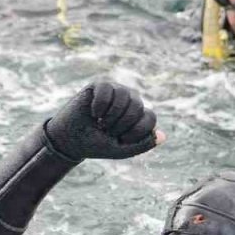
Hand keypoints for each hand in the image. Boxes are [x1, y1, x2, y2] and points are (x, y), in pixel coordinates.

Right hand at [44, 80, 163, 160]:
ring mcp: (116, 90)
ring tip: (100, 123)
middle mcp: (130, 100)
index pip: (150, 117)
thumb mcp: (122, 150)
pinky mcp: (100, 84)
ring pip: (124, 96)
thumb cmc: (97, 144)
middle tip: (106, 130)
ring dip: (110, 115)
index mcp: (139, 115)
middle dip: (121, 124)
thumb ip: (143, 144)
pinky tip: (93, 113)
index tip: (120, 140)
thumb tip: (163, 136)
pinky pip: (107, 90)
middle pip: (137, 107)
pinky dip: (100, 105)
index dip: (135, 132)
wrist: (71, 140)